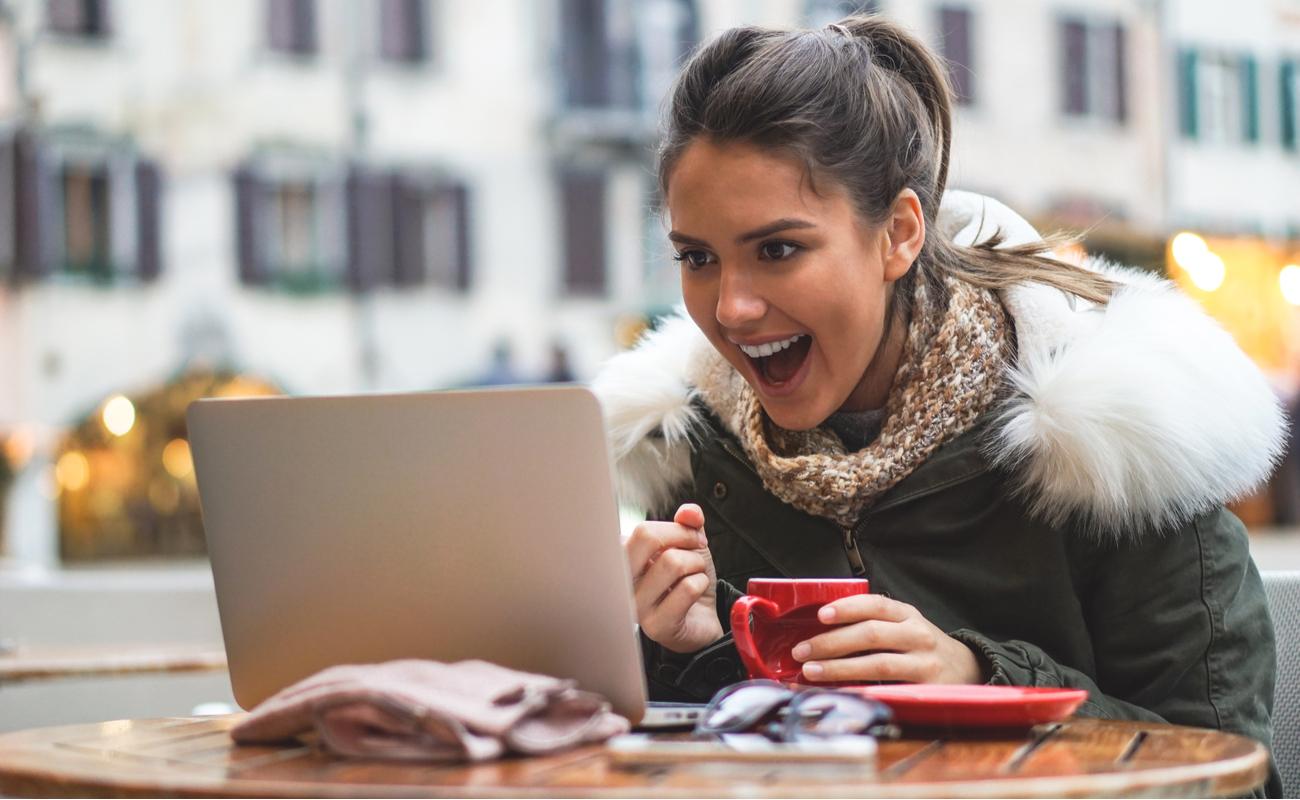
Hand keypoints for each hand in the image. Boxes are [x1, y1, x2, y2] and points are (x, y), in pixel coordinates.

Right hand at [624, 503, 721, 653]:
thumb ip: (688, 523)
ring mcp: (636, 605)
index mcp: (624, 559)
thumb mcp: (689, 546)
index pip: (643, 530)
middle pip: (647, 538)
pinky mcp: (656, 625)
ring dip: (696, 564)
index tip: (690, 537)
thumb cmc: (686, 582)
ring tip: (695, 575)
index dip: (675, 529)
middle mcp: (622, 581)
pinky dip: (702, 584)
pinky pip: (687, 588)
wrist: (701, 621)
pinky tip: (696, 594)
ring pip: (672, 562)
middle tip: (697, 548)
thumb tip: (690, 512)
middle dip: (684, 538)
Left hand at [791, 594, 982, 683]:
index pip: (875, 605)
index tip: (821, 615)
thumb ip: (873, 624)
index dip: (847, 608)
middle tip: (802, 650)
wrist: (968, 670)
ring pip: (877, 663)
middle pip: (870, 634)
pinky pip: (888, 689)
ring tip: (812, 671)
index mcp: (907, 614)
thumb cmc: (922, 647)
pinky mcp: (927, 688)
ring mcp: (924, 662)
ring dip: (839, 667)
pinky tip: (840, 690)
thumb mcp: (904, 626)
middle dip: (831, 642)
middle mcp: (917, 634)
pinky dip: (861, 689)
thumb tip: (822, 631)